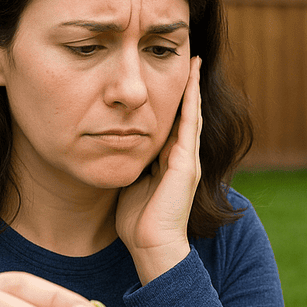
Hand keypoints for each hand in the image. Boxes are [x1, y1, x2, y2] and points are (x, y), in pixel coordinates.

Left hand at [116, 55, 201, 284]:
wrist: (152, 246)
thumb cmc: (137, 222)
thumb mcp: (130, 183)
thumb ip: (129, 164)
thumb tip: (112, 148)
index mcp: (168, 163)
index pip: (171, 124)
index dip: (172, 101)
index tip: (165, 77)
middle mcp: (182, 158)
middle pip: (186, 114)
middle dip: (187, 87)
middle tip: (189, 59)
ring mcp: (187, 160)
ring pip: (191, 115)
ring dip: (193, 88)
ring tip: (194, 62)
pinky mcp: (186, 164)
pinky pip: (189, 125)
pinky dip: (191, 102)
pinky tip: (190, 82)